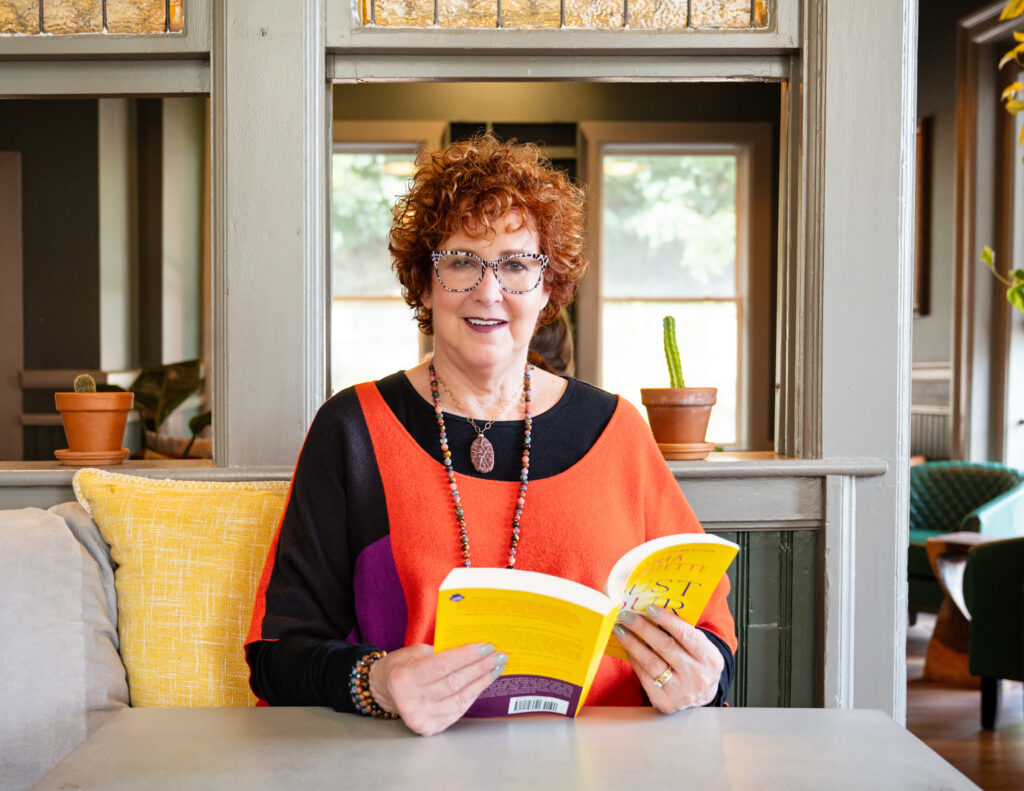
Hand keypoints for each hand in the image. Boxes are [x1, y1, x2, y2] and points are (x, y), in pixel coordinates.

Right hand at [368, 643, 506, 735]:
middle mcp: (410, 701)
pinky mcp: (428, 728)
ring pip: (459, 698)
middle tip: (498, 656)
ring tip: (496, 669)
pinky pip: (457, 710)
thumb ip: (441, 652)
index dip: (467, 656)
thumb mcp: (415, 652)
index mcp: (404, 678)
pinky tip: (482, 683)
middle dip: (480, 668)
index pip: (443, 666)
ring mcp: (420, 717)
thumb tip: (473, 650)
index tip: (487, 647)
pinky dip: (472, 695)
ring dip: (481, 682)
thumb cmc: (402, 666)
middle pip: (454, 683)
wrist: (385, 690)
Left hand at [612, 606, 723, 713]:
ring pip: (651, 662)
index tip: (649, 608)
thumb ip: (683, 632)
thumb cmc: (696, 664)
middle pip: (665, 647)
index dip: (667, 620)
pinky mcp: (665, 702)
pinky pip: (644, 677)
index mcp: (710, 659)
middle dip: (643, 628)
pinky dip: (634, 660)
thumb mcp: (700, 648)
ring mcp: (681, 692)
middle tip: (627, 616)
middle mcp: (698, 677)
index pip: (686, 635)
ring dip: (632, 643)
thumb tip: (652, 612)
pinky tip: (627, 649)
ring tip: (621, 630)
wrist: (701, 696)